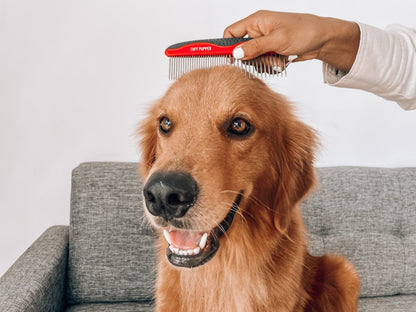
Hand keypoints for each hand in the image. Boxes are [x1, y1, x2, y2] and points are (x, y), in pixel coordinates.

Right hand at [223, 10, 359, 70]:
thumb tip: (236, 53)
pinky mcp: (271, 51)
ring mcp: (265, 42)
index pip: (230, 32)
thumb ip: (255, 47)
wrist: (322, 39)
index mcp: (256, 21)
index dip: (226, 46)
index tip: (227, 59)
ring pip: (253, 59)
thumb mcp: (277, 40)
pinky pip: (264, 63)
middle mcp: (258, 31)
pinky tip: (283, 61)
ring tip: (279, 60)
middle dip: (252, 59)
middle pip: (241, 50)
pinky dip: (272, 65)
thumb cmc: (303, 31)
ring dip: (265, 63)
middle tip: (264, 60)